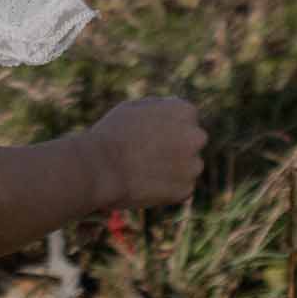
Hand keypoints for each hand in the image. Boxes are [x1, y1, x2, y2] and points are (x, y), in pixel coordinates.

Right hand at [84, 97, 205, 211]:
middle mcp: (196, 137)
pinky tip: (146, 184)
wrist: (100, 167)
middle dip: (176, 147)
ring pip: (188, 166)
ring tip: (144, 171)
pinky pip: (180, 188)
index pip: (185, 118)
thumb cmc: (112, 134)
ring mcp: (193, 165)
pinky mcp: (186, 190)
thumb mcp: (135, 107)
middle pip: (191, 141)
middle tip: (149, 155)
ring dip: (174, 169)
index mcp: (184, 111)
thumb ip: (160, 109)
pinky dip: (167, 189)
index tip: (148, 135)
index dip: (165, 127)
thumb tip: (171, 112)